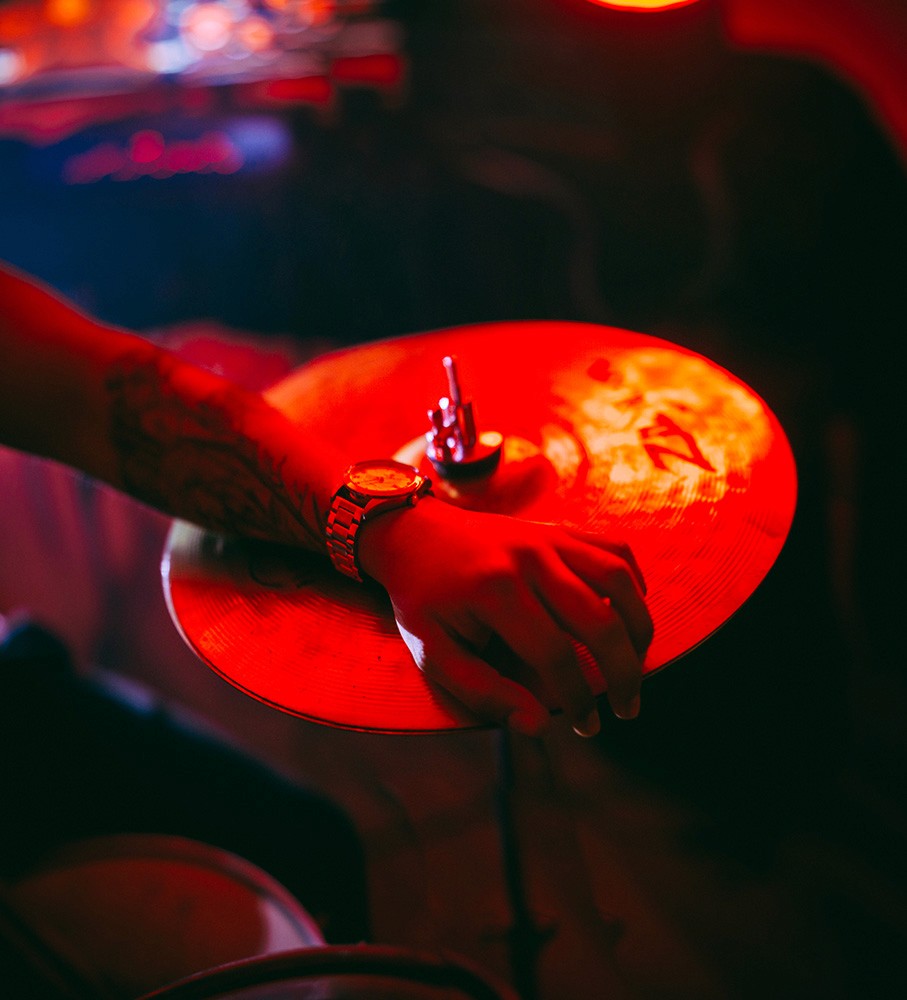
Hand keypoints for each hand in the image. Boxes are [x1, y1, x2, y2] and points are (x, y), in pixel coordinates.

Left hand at [358, 498, 652, 737]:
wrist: (416, 534)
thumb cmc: (423, 599)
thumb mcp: (433, 652)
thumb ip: (483, 692)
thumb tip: (539, 727)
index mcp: (495, 590)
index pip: (555, 654)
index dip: (578, 698)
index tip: (585, 727)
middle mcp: (529, 557)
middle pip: (600, 619)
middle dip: (623, 672)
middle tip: (626, 708)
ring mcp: (549, 536)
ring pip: (618, 579)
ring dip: (639, 627)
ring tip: (638, 664)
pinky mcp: (560, 528)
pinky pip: (615, 549)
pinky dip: (633, 583)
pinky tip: (629, 616)